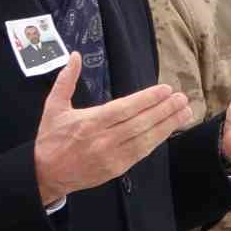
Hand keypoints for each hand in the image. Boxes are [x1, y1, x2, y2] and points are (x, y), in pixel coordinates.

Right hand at [34, 54, 193, 205]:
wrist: (45, 174)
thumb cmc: (51, 138)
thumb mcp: (53, 107)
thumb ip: (66, 80)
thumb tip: (75, 55)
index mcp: (89, 122)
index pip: (124, 109)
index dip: (147, 99)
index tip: (166, 89)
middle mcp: (102, 140)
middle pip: (139, 123)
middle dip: (164, 110)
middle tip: (182, 98)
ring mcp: (111, 157)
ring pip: (145, 139)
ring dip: (167, 125)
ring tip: (185, 112)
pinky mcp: (117, 169)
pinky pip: (141, 153)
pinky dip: (157, 141)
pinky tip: (169, 129)